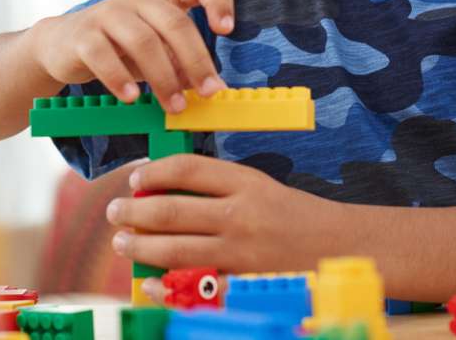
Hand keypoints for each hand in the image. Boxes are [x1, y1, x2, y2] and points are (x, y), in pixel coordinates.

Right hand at [35, 0, 233, 112]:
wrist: (61, 45)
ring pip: (144, 42)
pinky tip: (131, 97)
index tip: (226, 30)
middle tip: (208, 92)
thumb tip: (212, 88)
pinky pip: (105, 56)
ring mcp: (108, 12)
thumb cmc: (118, 46)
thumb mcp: (156, 51)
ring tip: (173, 105)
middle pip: (175, 23)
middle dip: (196, 61)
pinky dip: (121, 79)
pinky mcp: (83, 35)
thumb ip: (182, 64)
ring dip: (164, 78)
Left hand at [105, 155, 336, 297]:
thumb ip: (218, 186)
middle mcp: (240, 215)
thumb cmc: (294, 215)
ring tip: (122, 242)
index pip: (187, 169)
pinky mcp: (242, 283)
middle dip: (133, 212)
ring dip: (140, 246)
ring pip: (174, 249)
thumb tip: (163, 189)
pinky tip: (150, 281)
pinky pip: (194, 287)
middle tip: (114, 212)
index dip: (153, 172)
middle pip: (171, 211)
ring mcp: (240, 253)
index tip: (134, 178)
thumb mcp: (259, 186)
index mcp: (245, 183)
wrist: (340, 247)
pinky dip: (166, 286)